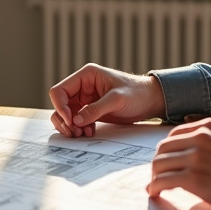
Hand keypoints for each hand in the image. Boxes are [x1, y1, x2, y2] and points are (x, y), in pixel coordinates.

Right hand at [48, 63, 165, 137]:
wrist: (150, 101)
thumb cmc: (137, 93)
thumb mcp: (117, 99)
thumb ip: (96, 109)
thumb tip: (76, 121)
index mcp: (86, 76)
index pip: (60, 91)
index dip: (61, 107)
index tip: (71, 121)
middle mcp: (82, 86)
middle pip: (60, 104)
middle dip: (65, 119)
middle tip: (75, 132)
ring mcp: (85, 99)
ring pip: (65, 114)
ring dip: (71, 126)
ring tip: (82, 133)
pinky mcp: (90, 110)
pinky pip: (76, 120)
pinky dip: (79, 128)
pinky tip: (90, 132)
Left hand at [146, 118, 210, 209]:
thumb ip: (210, 142)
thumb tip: (190, 154)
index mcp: (209, 126)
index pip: (174, 135)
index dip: (167, 150)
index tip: (165, 161)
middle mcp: (200, 137)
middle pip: (163, 148)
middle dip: (158, 163)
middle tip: (158, 176)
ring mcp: (196, 157)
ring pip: (159, 164)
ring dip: (155, 177)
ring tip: (156, 187)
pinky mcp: (193, 178)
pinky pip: (163, 181)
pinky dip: (155, 188)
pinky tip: (156, 194)